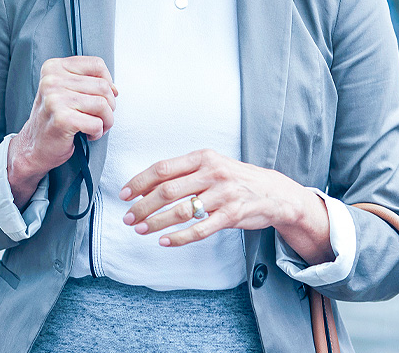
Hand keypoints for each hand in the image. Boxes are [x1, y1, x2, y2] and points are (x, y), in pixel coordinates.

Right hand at [8, 56, 116, 207]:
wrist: (33, 146)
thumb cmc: (53, 119)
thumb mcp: (65, 90)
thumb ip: (88, 82)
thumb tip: (114, 88)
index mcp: (54, 68)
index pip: (96, 64)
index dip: (107, 81)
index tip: (102, 96)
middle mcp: (52, 80)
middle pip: (102, 86)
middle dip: (109, 105)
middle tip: (100, 117)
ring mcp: (55, 99)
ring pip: (103, 105)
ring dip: (106, 120)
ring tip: (96, 126)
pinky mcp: (62, 119)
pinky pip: (97, 123)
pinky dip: (98, 132)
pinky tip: (87, 134)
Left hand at [118, 149, 331, 262]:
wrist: (274, 192)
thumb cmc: (236, 179)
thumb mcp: (212, 165)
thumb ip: (184, 173)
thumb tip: (147, 186)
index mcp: (203, 157)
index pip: (163, 168)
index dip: (140, 182)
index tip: (124, 194)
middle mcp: (212, 173)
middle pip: (168, 191)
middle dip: (143, 206)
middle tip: (128, 218)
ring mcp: (223, 194)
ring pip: (181, 211)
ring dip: (156, 222)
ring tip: (141, 230)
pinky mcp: (231, 215)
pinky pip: (199, 229)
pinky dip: (179, 237)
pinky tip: (164, 241)